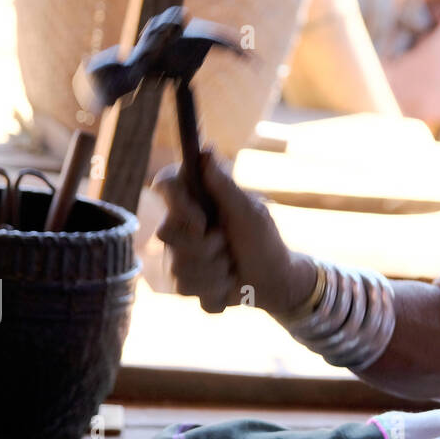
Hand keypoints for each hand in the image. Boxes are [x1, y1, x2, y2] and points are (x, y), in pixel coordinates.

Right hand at [151, 148, 314, 315]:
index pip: (166, 184)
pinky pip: (184, 288)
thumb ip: (225, 186)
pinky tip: (227, 283)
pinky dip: (214, 288)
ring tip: (231, 264)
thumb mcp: (250, 212)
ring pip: (178, 266)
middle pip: (167, 233)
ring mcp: (179, 254)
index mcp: (197, 200)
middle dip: (206, 245)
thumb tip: (206, 150)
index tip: (201, 218)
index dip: (176, 202)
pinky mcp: (183, 281)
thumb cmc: (264, 240)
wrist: (273, 282)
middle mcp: (182, 224)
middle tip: (227, 243)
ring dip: (215, 269)